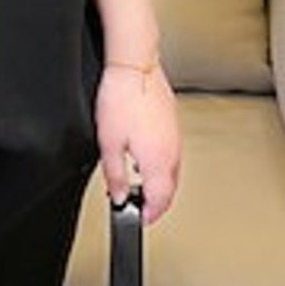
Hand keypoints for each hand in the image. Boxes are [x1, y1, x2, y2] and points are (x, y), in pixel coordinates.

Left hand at [94, 63, 180, 225]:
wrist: (134, 67)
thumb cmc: (121, 98)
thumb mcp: (109, 143)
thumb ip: (115, 175)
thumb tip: (118, 195)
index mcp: (158, 161)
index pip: (160, 200)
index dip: (148, 215)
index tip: (137, 218)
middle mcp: (172, 151)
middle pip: (169, 189)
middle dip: (155, 202)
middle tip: (138, 207)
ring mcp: (175, 137)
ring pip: (172, 172)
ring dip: (158, 184)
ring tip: (139, 186)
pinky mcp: (173, 124)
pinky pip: (171, 154)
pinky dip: (161, 165)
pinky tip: (145, 158)